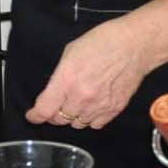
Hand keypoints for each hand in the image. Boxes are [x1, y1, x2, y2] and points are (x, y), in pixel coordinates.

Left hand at [25, 14, 155, 129]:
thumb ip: (59, 77)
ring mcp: (99, 106)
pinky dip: (90, 119)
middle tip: (57, 105)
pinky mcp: (114, 110)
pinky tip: (92, 107)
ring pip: (77, 124)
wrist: (134, 46)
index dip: (35, 116)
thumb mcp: (70, 53)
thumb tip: (54, 93)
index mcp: (66, 80)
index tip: (33, 116)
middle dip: (54, 114)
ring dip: (73, 116)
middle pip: (59, 119)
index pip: (44, 110)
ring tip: (77, 103)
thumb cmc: (102, 42)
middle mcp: (81, 97)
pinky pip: (96, 125)